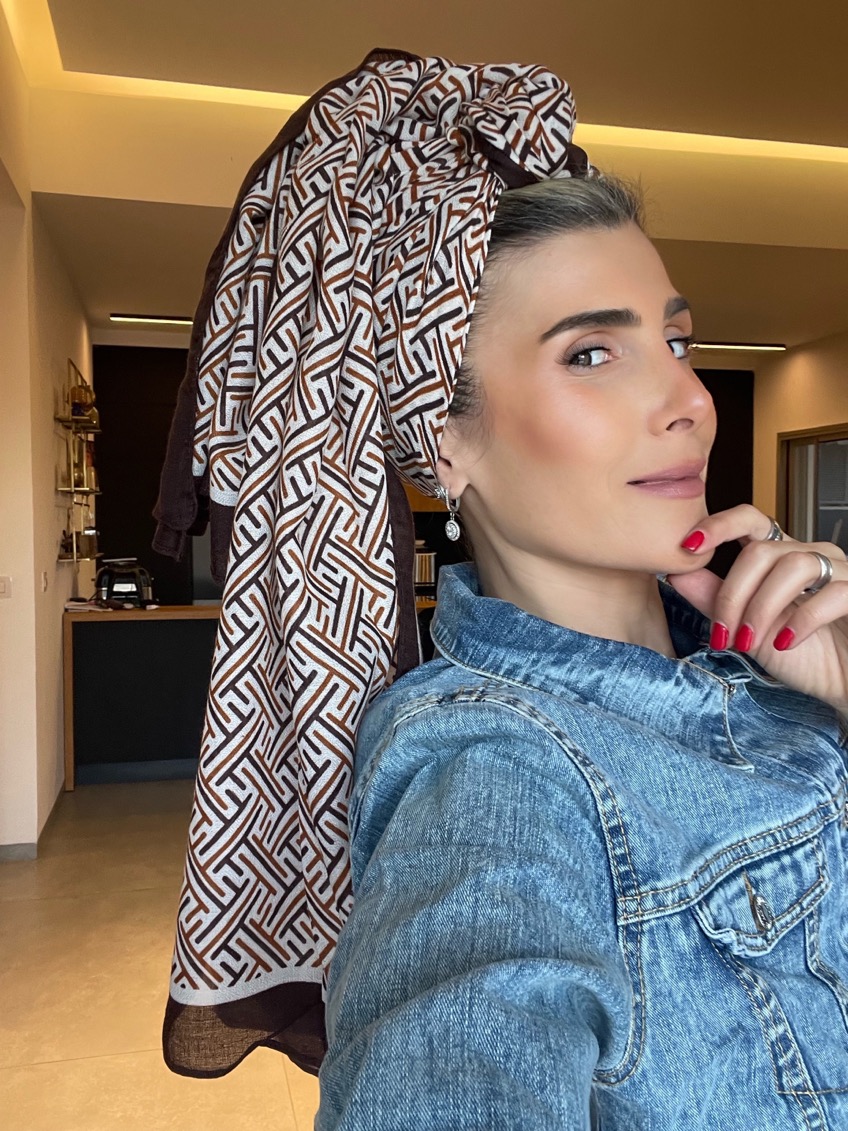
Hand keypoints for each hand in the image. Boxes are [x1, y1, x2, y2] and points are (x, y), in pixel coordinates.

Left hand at [666, 505, 847, 716]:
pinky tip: (786, 643)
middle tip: (723, 634)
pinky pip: (832, 593)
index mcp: (782, 558)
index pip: (751, 520)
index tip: (688, 546)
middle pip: (760, 551)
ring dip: (761, 608)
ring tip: (749, 641)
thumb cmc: (804, 657)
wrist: (844, 684)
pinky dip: (802, 620)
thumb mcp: (747, 629)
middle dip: (733, 594)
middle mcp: (812, 555)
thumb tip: (675, 571)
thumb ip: (714, 599)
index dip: (719, 525)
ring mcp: (841, 571)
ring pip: (792, 566)